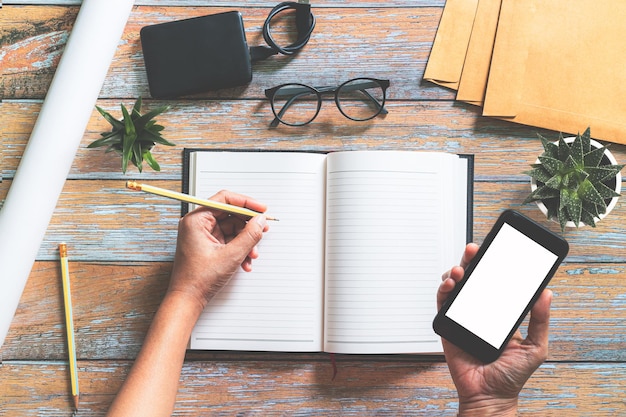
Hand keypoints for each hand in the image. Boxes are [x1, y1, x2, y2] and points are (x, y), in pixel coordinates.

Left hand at [167, 190, 268, 312]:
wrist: (188, 300)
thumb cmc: (197, 279)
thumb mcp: (231, 255)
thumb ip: (249, 235)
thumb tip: (260, 221)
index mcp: (196, 220)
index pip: (224, 199)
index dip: (246, 203)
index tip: (260, 208)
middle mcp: (198, 225)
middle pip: (230, 215)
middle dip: (248, 226)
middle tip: (262, 230)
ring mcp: (203, 236)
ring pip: (232, 229)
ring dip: (246, 241)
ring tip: (252, 254)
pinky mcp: (208, 246)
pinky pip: (229, 240)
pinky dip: (239, 249)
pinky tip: (245, 261)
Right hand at [438, 243, 551, 416]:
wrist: (489, 396)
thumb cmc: (510, 376)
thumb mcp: (535, 346)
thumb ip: (540, 320)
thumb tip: (546, 293)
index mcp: (499, 313)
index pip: (494, 282)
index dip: (493, 264)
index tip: (496, 250)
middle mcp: (479, 311)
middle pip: (472, 278)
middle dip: (471, 260)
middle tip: (474, 250)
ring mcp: (462, 316)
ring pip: (455, 286)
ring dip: (455, 272)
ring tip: (462, 269)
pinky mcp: (447, 325)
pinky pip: (442, 303)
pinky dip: (444, 289)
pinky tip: (452, 284)